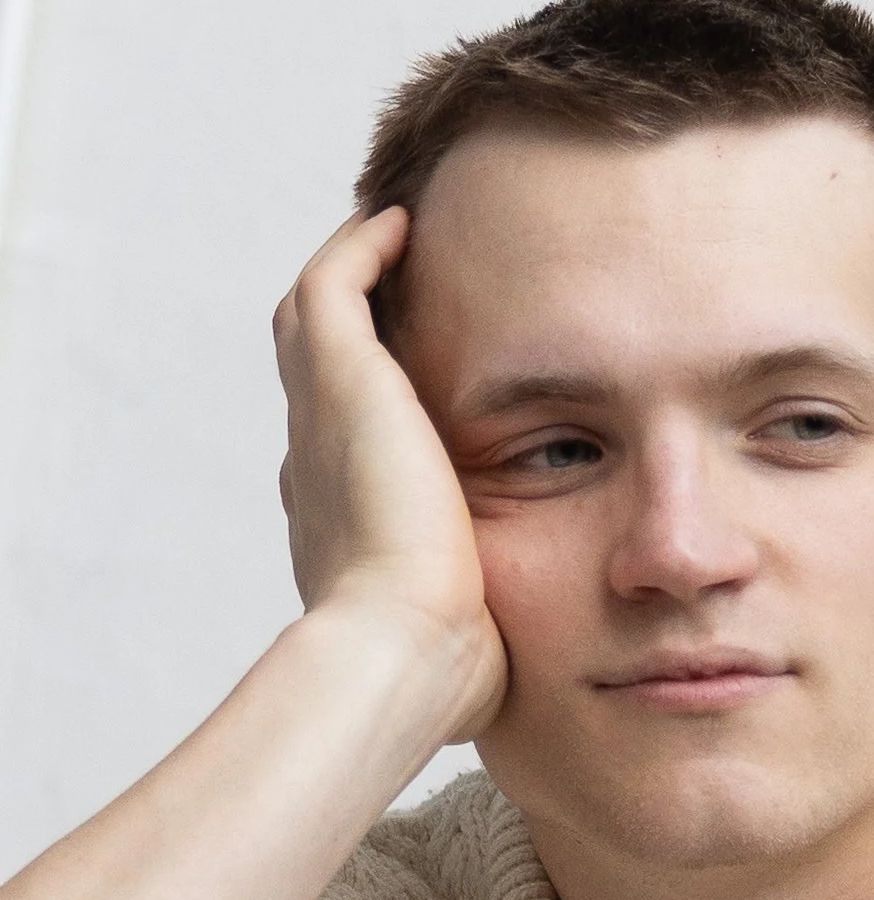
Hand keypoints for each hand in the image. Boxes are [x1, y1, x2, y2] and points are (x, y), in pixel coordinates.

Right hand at [273, 208, 505, 740]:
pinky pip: (332, 286)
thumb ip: (488, 638)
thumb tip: (532, 669)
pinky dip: (360, 251)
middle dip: (357, 339)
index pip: (344, 458)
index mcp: (342, 530)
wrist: (401, 654)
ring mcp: (319, 425)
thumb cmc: (442, 674)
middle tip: (405, 298)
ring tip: (403, 244)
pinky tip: (406, 226)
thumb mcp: (468, 649)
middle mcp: (316, 471)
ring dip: (352, 280)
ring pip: (315, 325)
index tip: (418, 403)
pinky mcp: (341, 384)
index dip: (373, 424)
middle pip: (319, 379)